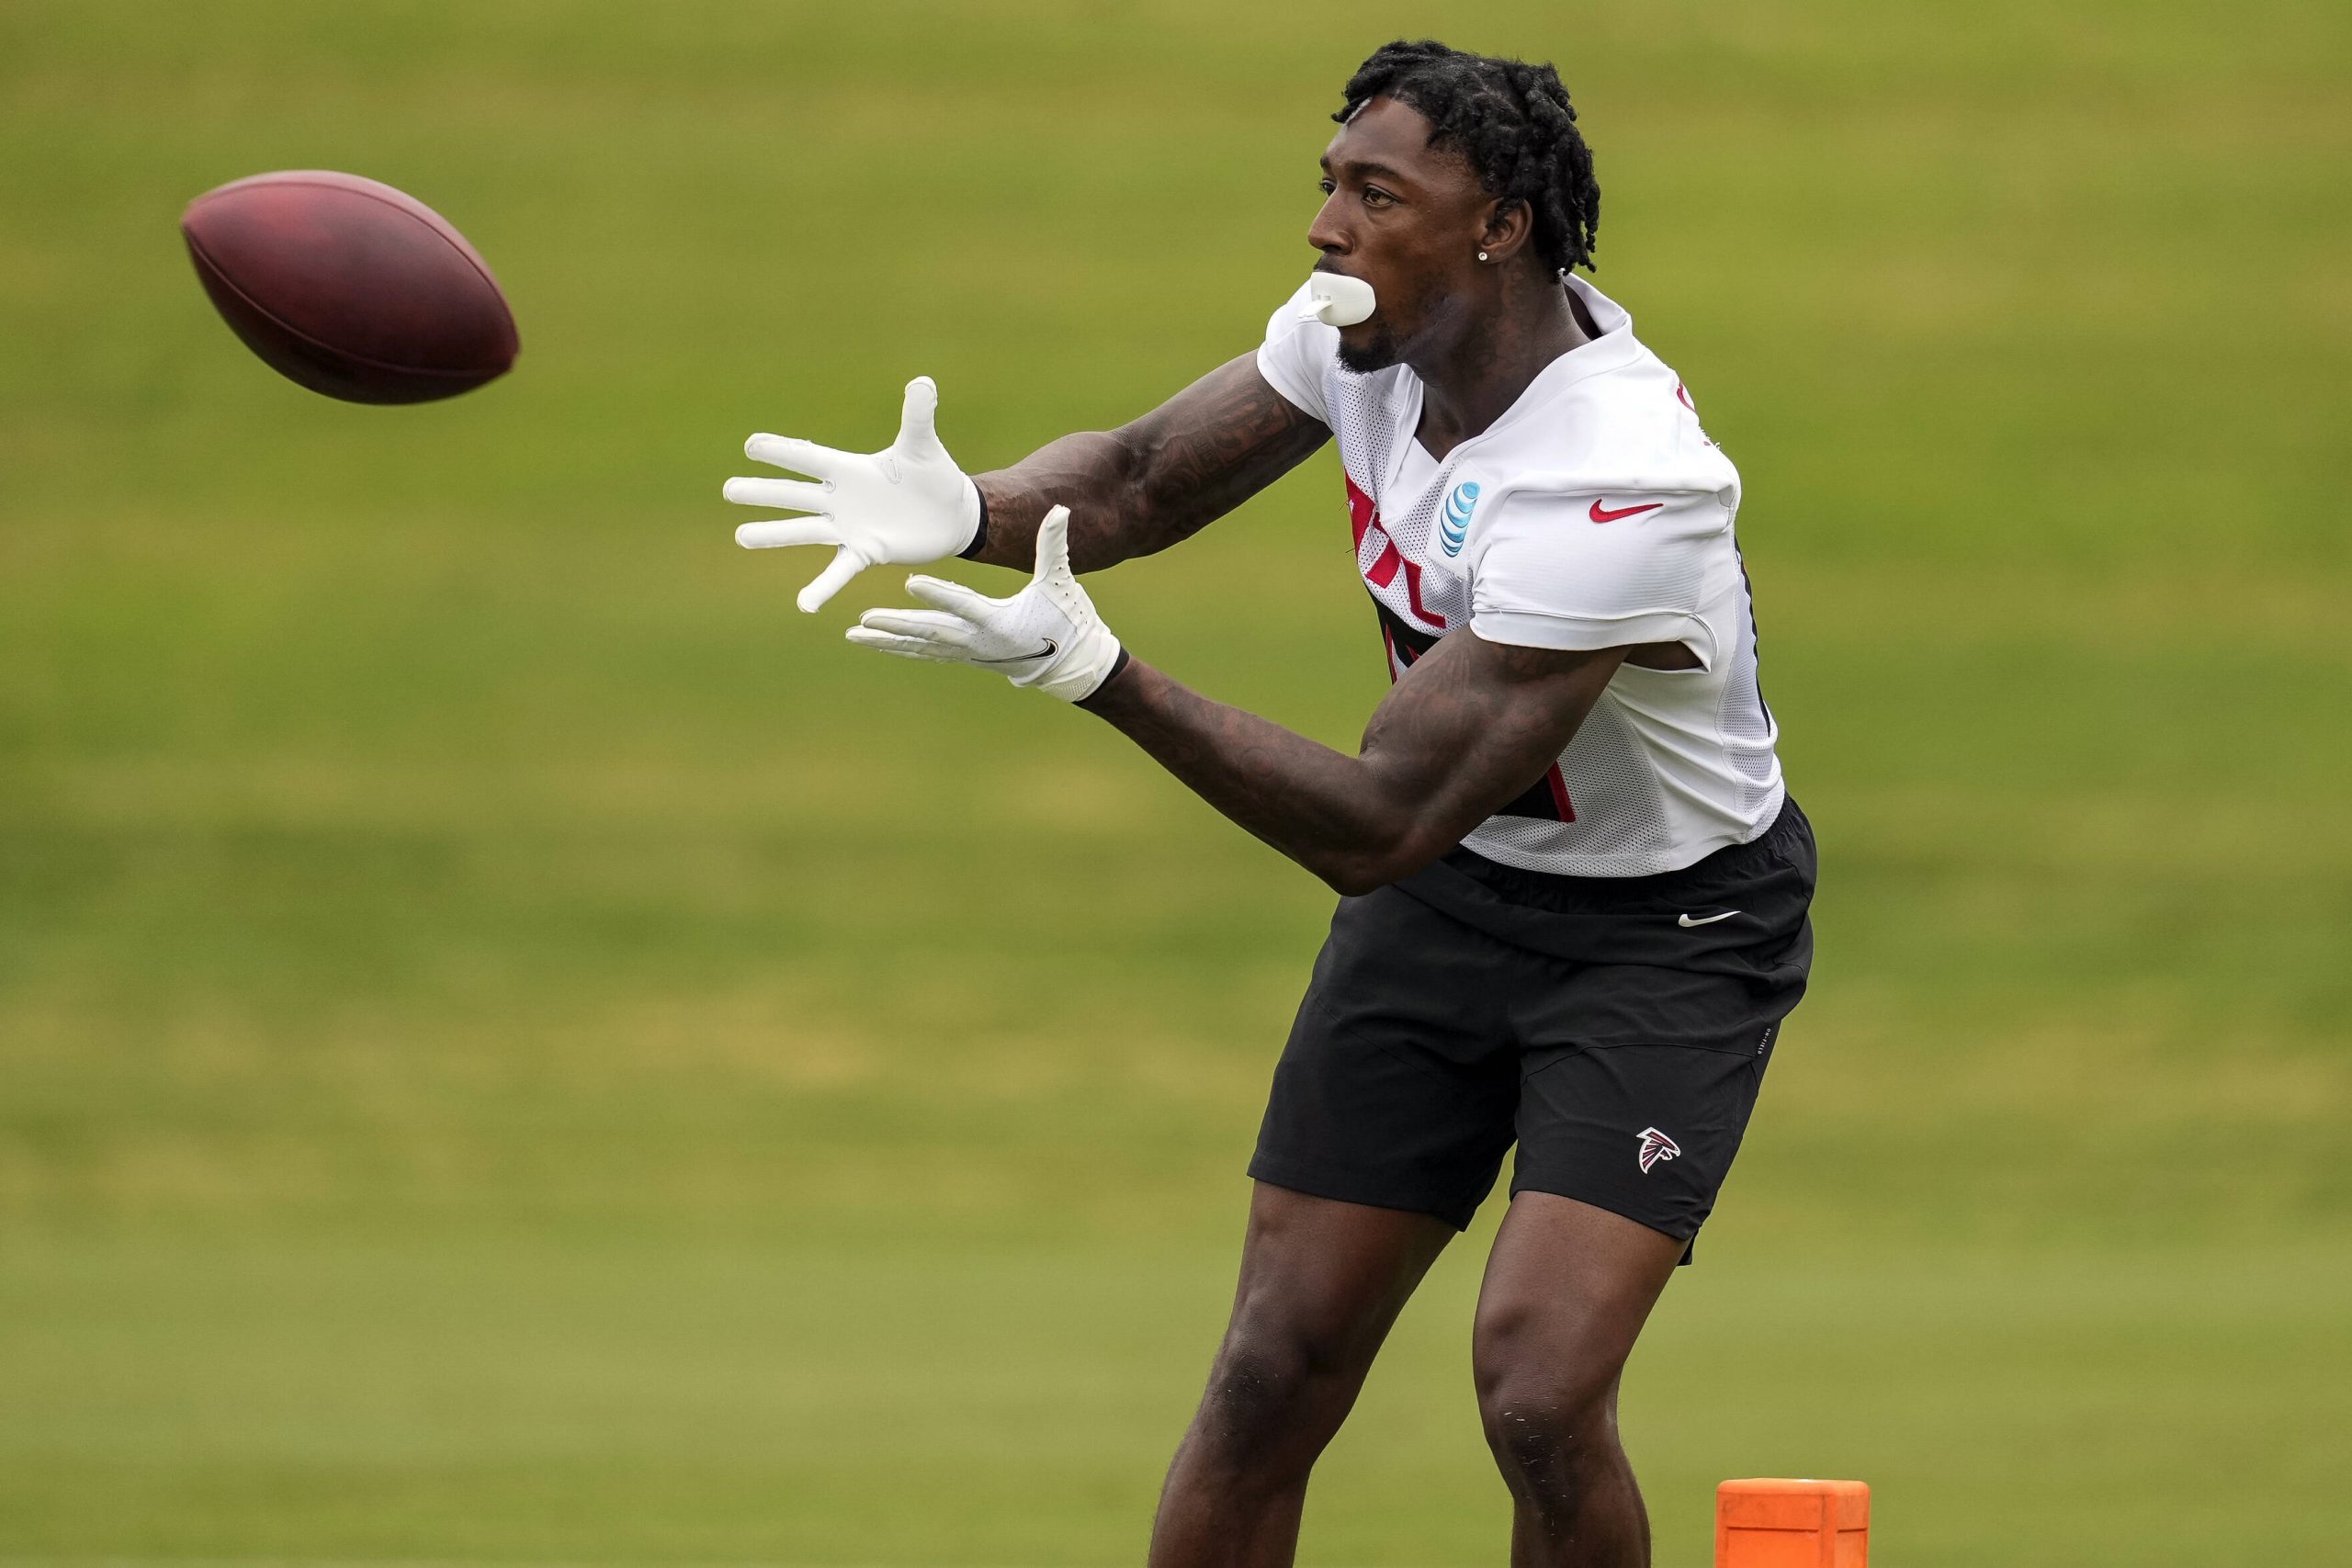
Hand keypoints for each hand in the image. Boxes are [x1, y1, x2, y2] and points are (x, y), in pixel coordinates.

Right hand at [726, 376, 982, 611]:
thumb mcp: (922, 445)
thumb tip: (923, 382)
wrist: (951, 515)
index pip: (809, 458)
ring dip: (774, 534)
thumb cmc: (932, 475)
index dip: (783, 451)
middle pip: (795, 493)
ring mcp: (848, 527)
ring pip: (804, 530)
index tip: (751, 445)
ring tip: (741, 537)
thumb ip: (917, 416)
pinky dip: (821, 588)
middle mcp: (841, 499)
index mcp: (849, 469)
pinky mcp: (865, 552)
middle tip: (729, 489)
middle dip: (764, 492)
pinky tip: (804, 605)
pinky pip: (838, 571)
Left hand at [845, 505, 1123, 702]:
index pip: (965, 606)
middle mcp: (978, 641)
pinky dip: (897, 646)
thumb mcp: (1061, 581)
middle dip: (897, 625)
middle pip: (931, 631)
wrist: (1068, 662)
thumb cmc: (1066, 619)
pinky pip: (923, 652)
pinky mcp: (961, 655)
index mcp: (1000, 620)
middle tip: (865, 619)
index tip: (911, 584)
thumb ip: (1053, 546)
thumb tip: (1059, 509)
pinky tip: (871, 641)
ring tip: (855, 633)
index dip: (939, 595)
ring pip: (920, 646)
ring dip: (886, 640)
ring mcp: (967, 651)